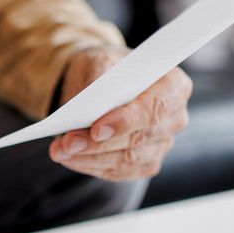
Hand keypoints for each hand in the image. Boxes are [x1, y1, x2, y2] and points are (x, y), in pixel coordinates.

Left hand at [48, 45, 191, 180]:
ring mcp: (162, 144)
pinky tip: (70, 158)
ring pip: (127, 160)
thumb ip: (97, 78)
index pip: (156, 107)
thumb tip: (86, 107)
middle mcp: (174, 118)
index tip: (97, 129)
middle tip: (66, 143)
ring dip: (89, 158)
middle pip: (139, 138)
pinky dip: (91, 166)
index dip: (127, 121)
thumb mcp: (99, 60)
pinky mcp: (145, 163)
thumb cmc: (106, 69)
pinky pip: (119, 172)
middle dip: (98, 144)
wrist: (103, 85)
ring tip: (59, 151)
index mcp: (173, 85)